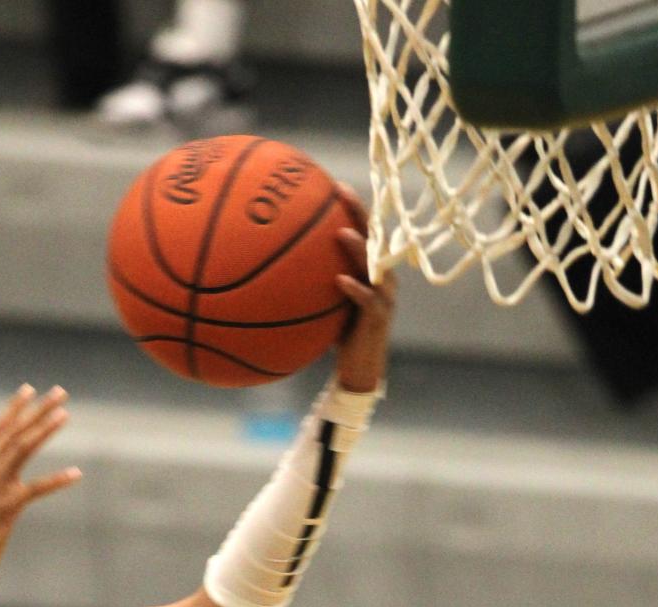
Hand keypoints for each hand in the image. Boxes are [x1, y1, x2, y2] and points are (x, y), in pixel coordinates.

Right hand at [0, 386, 81, 593]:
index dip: (15, 408)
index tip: (31, 390)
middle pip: (15, 432)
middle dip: (39, 410)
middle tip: (60, 393)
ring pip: (23, 449)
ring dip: (45, 429)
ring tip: (65, 415)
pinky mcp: (6, 507)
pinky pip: (36, 488)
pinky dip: (57, 480)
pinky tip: (76, 473)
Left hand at [332, 184, 395, 393]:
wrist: (358, 370)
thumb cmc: (338, 335)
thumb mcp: (323, 304)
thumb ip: (311, 284)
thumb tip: (272, 269)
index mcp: (369, 270)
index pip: (363, 231)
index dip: (352, 207)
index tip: (333, 185)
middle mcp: (381, 277)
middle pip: (373, 237)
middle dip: (358, 214)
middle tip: (341, 194)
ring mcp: (384, 297)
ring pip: (374, 265)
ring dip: (358, 249)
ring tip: (341, 234)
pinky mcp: (379, 319)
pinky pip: (368, 300)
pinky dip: (355, 289)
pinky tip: (340, 281)